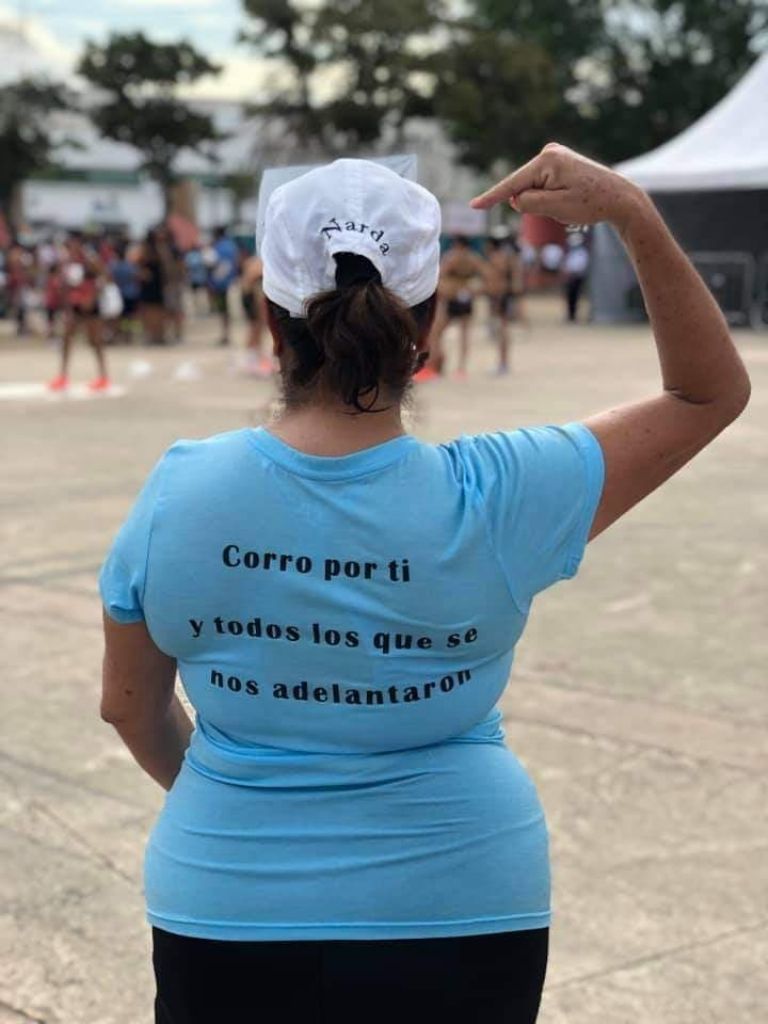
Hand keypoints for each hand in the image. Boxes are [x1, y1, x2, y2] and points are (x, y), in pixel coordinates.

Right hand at [470, 143, 646, 230]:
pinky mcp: (558, 162)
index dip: (492, 198)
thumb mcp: (555, 208)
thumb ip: (528, 203)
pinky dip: (549, 196)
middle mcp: (549, 152)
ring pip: (532, 188)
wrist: (620, 197)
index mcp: (547, 160)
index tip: (473, 207)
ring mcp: (554, 155)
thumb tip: (515, 198)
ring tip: (570, 200)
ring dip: (544, 200)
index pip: (512, 184)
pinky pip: (542, 186)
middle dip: (534, 202)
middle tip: (564, 205)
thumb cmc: (591, 204)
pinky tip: (569, 195)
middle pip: (523, 187)